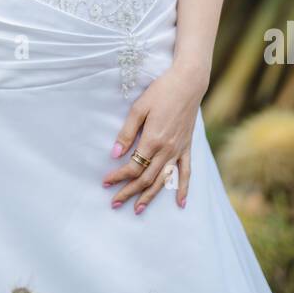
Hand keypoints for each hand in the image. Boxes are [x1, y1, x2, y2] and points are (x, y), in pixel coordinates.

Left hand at [102, 59, 206, 214]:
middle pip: (145, 178)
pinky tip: (180, 203)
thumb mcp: (139, 108)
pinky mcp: (187, 147)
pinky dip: (183, 189)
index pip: (132, 167)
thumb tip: (115, 154)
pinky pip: (186, 172)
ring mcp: (179, 150)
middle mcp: (167, 150)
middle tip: (114, 203)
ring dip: (150, 196)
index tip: (105, 183)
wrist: (188, 83)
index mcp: (152, 140)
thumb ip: (126, 133)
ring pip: (163, 180)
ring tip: (137, 209)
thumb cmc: (161, 91)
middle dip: (129, 192)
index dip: (118, 177)